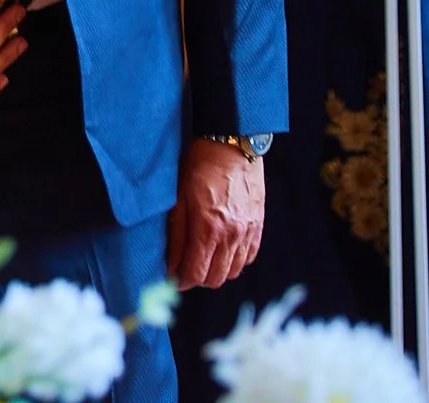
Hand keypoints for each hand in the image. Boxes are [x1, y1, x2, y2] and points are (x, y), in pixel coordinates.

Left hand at [168, 139, 265, 288]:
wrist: (231, 146)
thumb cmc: (198, 167)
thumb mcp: (178, 199)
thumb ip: (176, 236)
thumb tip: (170, 266)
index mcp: (208, 229)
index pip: (196, 274)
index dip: (181, 281)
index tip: (172, 279)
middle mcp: (231, 236)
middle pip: (215, 278)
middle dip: (197, 279)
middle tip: (185, 269)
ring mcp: (248, 232)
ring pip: (232, 271)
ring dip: (216, 271)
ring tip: (202, 259)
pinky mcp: (258, 226)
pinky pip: (248, 257)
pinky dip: (234, 261)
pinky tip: (221, 250)